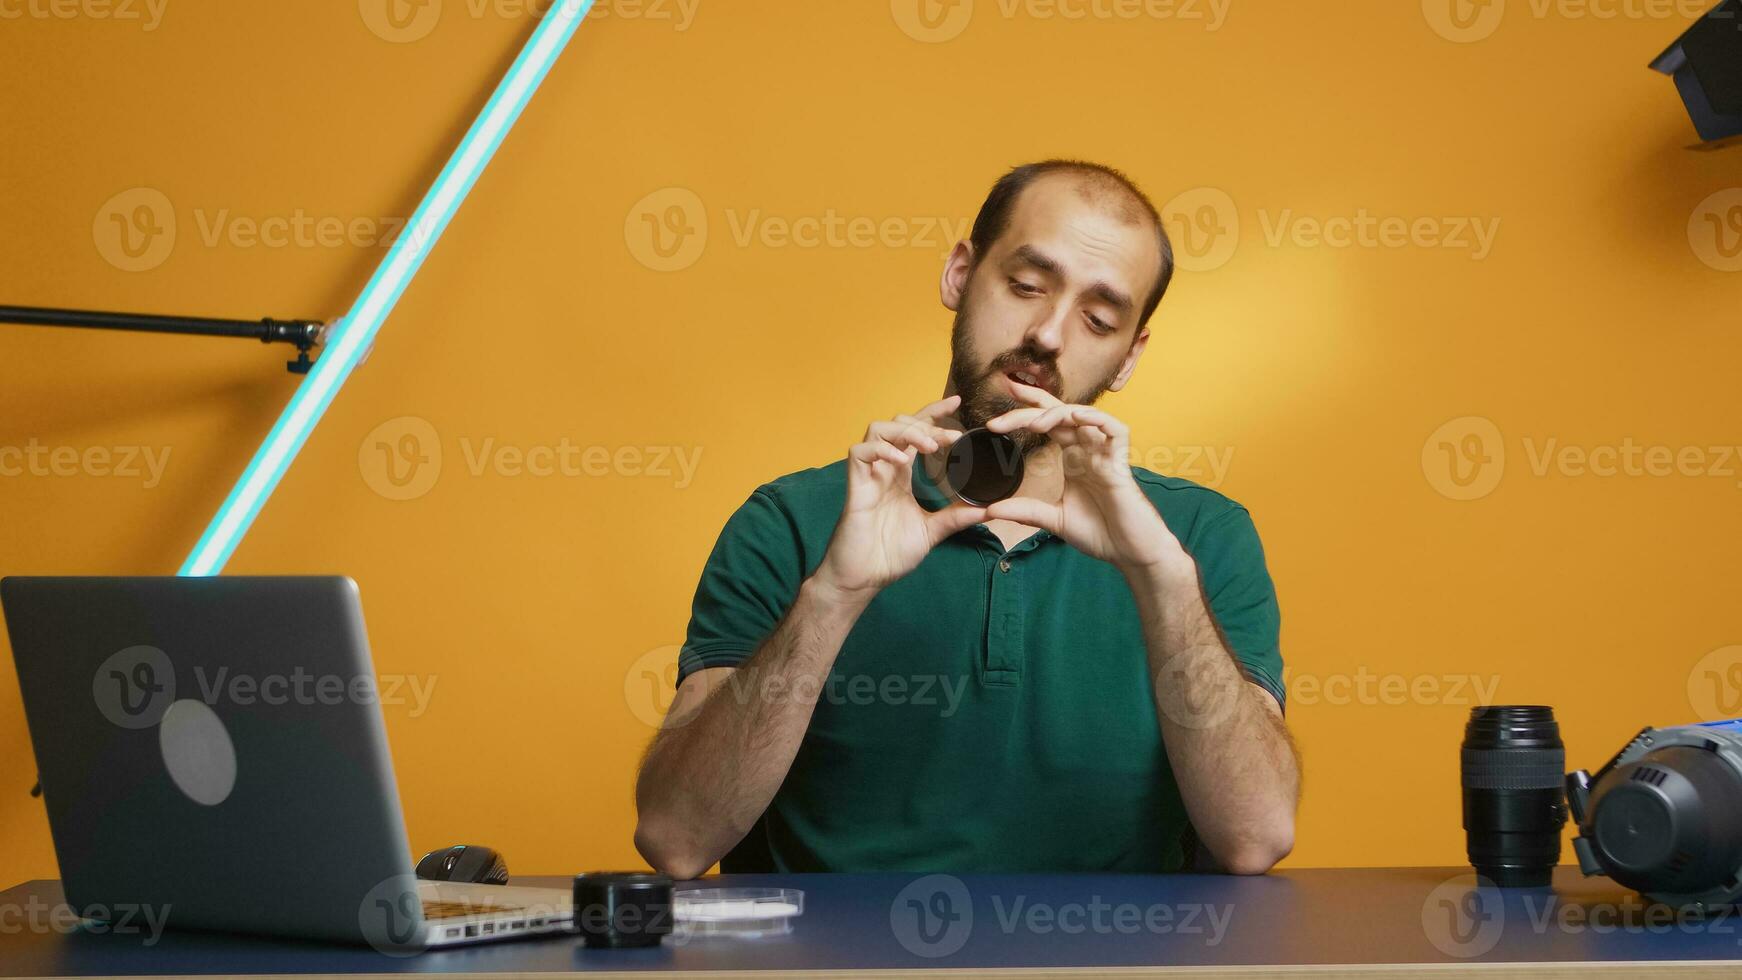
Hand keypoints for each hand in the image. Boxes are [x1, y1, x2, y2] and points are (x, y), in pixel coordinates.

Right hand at [813, 396, 988, 600]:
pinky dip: (881, 449)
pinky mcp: (854, 486)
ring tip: (927, 446)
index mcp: (901, 476)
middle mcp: (884, 469)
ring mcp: (868, 475)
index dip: (933, 413)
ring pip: (877, 429)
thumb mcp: (931, 532)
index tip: (957, 403)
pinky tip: (901, 459)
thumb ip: (956, 517)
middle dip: (925, 423)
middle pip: (898, 424)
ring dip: (905, 431)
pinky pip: (860, 452)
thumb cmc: (889, 555)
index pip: (916, 432)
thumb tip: (988, 510)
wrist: (862, 578)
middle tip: (950, 438)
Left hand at [983, 383, 1190, 578]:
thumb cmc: (1100, 534)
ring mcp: (1106, 454)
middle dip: (1034, 401)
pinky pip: (1115, 430)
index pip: (1049, 424)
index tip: (998, 411)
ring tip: (1033, 421)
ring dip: (1057, 413)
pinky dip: (1097, 419)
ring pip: (1083, 416)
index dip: (1027, 411)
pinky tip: (1076, 417)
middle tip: (1009, 390)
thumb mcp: (1054, 520)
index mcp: (1074, 458)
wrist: (1130, 554)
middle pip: (1060, 414)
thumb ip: (1025, 511)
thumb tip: (989, 509)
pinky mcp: (1122, 463)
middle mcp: (1089, 450)